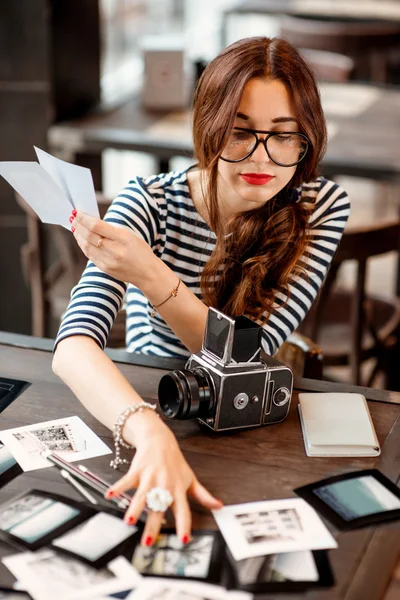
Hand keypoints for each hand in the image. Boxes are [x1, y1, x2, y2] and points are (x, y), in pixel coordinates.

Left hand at [70, 210, 156, 286]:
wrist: (147, 273)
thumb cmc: (140, 250)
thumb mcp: (130, 235)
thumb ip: (112, 229)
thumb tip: (92, 222)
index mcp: (123, 238)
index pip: (97, 226)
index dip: (84, 218)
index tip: (77, 212)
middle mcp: (115, 250)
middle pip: (89, 236)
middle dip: (78, 225)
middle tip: (72, 218)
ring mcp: (109, 261)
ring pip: (86, 246)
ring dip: (78, 235)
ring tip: (75, 228)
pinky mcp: (105, 268)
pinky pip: (89, 255)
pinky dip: (83, 245)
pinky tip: (81, 239)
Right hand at [104, 419, 222, 545]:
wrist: (159, 439)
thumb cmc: (174, 461)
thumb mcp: (190, 478)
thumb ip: (203, 495)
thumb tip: (218, 506)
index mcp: (178, 490)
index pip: (183, 511)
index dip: (184, 525)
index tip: (183, 539)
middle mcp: (164, 485)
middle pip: (159, 507)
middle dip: (153, 524)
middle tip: (148, 540)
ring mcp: (150, 477)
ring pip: (142, 495)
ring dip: (135, 508)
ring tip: (128, 520)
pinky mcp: (138, 470)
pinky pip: (126, 480)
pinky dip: (118, 488)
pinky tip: (110, 495)